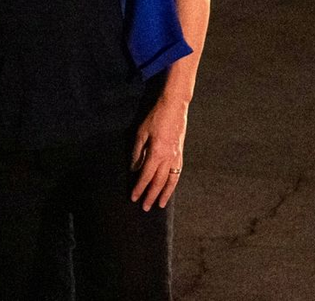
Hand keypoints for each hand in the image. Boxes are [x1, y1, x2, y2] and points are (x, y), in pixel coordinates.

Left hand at [130, 94, 187, 210]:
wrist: (174, 107)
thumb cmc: (155, 117)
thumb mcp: (141, 132)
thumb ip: (137, 152)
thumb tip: (134, 169)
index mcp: (156, 153)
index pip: (145, 176)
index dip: (139, 188)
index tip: (134, 197)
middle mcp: (168, 159)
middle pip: (158, 182)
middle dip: (151, 196)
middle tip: (145, 208)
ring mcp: (176, 157)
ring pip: (170, 181)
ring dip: (164, 194)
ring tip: (159, 205)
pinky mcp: (180, 154)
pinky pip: (177, 174)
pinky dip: (173, 184)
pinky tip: (169, 189)